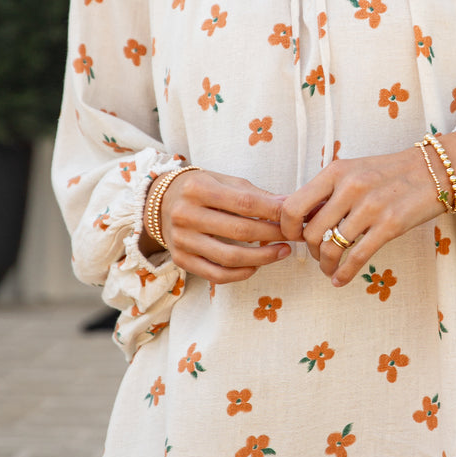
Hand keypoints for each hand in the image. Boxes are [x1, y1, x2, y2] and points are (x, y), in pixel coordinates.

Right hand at [151, 170, 290, 286]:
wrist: (160, 202)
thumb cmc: (201, 189)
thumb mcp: (224, 181)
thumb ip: (254, 194)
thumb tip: (289, 205)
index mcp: (198, 188)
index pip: (244, 203)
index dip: (273, 212)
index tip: (295, 216)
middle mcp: (185, 214)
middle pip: (239, 231)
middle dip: (273, 234)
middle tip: (294, 235)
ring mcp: (181, 240)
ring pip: (229, 257)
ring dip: (262, 257)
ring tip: (282, 251)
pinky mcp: (181, 260)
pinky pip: (216, 275)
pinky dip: (241, 274)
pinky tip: (257, 266)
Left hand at [279, 129, 455, 286]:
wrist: (436, 169)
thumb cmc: (390, 173)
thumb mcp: (354, 171)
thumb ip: (328, 192)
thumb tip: (298, 218)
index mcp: (336, 172)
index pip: (293, 206)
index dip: (287, 228)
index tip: (294, 237)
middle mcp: (350, 187)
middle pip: (311, 232)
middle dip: (311, 250)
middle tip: (318, 255)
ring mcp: (370, 207)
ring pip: (332, 247)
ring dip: (326, 265)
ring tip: (329, 269)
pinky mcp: (390, 225)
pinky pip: (357, 257)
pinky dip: (344, 274)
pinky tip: (340, 280)